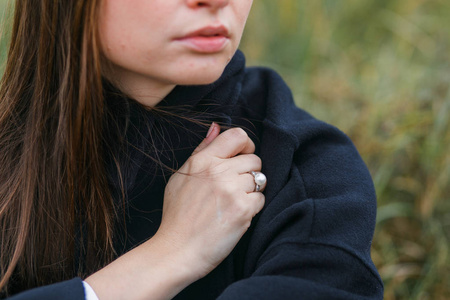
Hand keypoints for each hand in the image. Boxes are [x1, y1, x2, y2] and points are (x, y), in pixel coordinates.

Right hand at [85, 123, 264, 299]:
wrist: (176, 250)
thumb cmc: (177, 215)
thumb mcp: (181, 177)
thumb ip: (202, 151)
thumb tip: (217, 127)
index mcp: (202, 160)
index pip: (238, 135)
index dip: (246, 145)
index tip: (242, 156)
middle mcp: (218, 171)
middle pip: (254, 159)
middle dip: (249, 172)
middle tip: (234, 188)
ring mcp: (232, 190)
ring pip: (260, 179)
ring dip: (251, 191)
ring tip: (233, 203)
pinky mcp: (243, 210)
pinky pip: (261, 199)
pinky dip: (252, 207)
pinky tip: (236, 215)